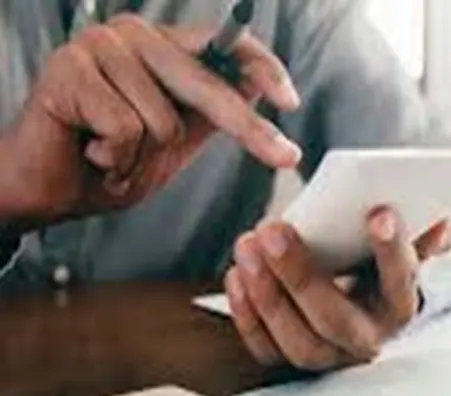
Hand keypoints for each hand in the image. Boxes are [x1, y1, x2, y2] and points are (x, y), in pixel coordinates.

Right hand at [0, 15, 301, 228]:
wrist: (46, 192)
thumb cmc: (109, 164)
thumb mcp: (174, 140)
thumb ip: (209, 113)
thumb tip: (260, 89)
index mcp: (159, 47)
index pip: (223, 44)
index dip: (262, 69)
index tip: (290, 101)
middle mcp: (131, 35)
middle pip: (207, 85)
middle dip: (247, 130)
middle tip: (285, 157)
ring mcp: (98, 47)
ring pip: (163, 119)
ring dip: (142, 157)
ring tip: (111, 156)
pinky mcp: (69, 70)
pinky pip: (125, 130)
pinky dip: (114, 158)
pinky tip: (90, 151)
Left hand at [224, 208, 450, 369]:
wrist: (348, 295)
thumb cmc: (370, 262)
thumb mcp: (398, 244)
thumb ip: (419, 231)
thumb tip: (443, 222)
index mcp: (401, 305)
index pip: (402, 280)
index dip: (392, 250)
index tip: (379, 211)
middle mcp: (369, 339)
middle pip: (335, 319)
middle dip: (301, 275)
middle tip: (274, 230)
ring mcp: (329, 356)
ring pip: (297, 342)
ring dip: (267, 294)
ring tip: (248, 245)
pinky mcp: (293, 359)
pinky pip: (266, 349)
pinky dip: (247, 314)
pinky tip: (238, 274)